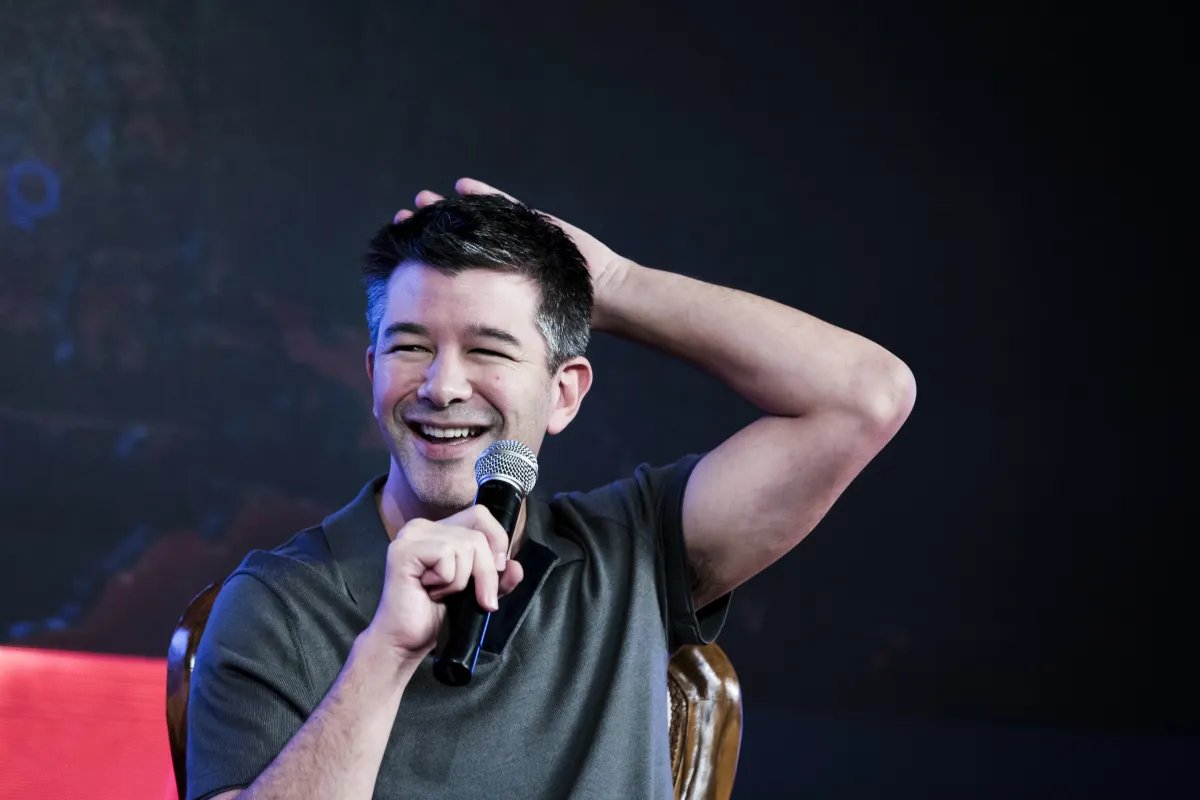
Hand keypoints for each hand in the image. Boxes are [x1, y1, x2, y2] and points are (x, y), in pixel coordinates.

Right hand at [365, 505, 524, 659]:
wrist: (406, 641)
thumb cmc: (436, 614)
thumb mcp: (477, 592)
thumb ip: (497, 577)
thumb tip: (516, 567)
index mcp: (438, 529)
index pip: (480, 515)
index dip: (496, 541)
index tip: (495, 571)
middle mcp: (422, 526)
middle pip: (477, 533)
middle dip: (486, 570)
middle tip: (477, 596)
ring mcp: (410, 536)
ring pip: (466, 545)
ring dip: (462, 580)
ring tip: (440, 593)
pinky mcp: (404, 550)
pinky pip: (447, 556)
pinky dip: (447, 582)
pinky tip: (428, 591)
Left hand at [395, 177, 630, 314]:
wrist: (604, 294)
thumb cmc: (564, 316)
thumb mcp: (518, 328)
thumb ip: (491, 336)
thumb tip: (455, 359)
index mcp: (490, 284)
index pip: (449, 266)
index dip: (424, 258)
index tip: (398, 252)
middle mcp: (498, 259)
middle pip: (455, 238)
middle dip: (428, 229)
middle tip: (402, 220)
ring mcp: (515, 238)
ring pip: (475, 219)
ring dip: (449, 209)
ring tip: (422, 200)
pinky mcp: (533, 222)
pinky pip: (504, 205)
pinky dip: (484, 194)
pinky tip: (462, 186)